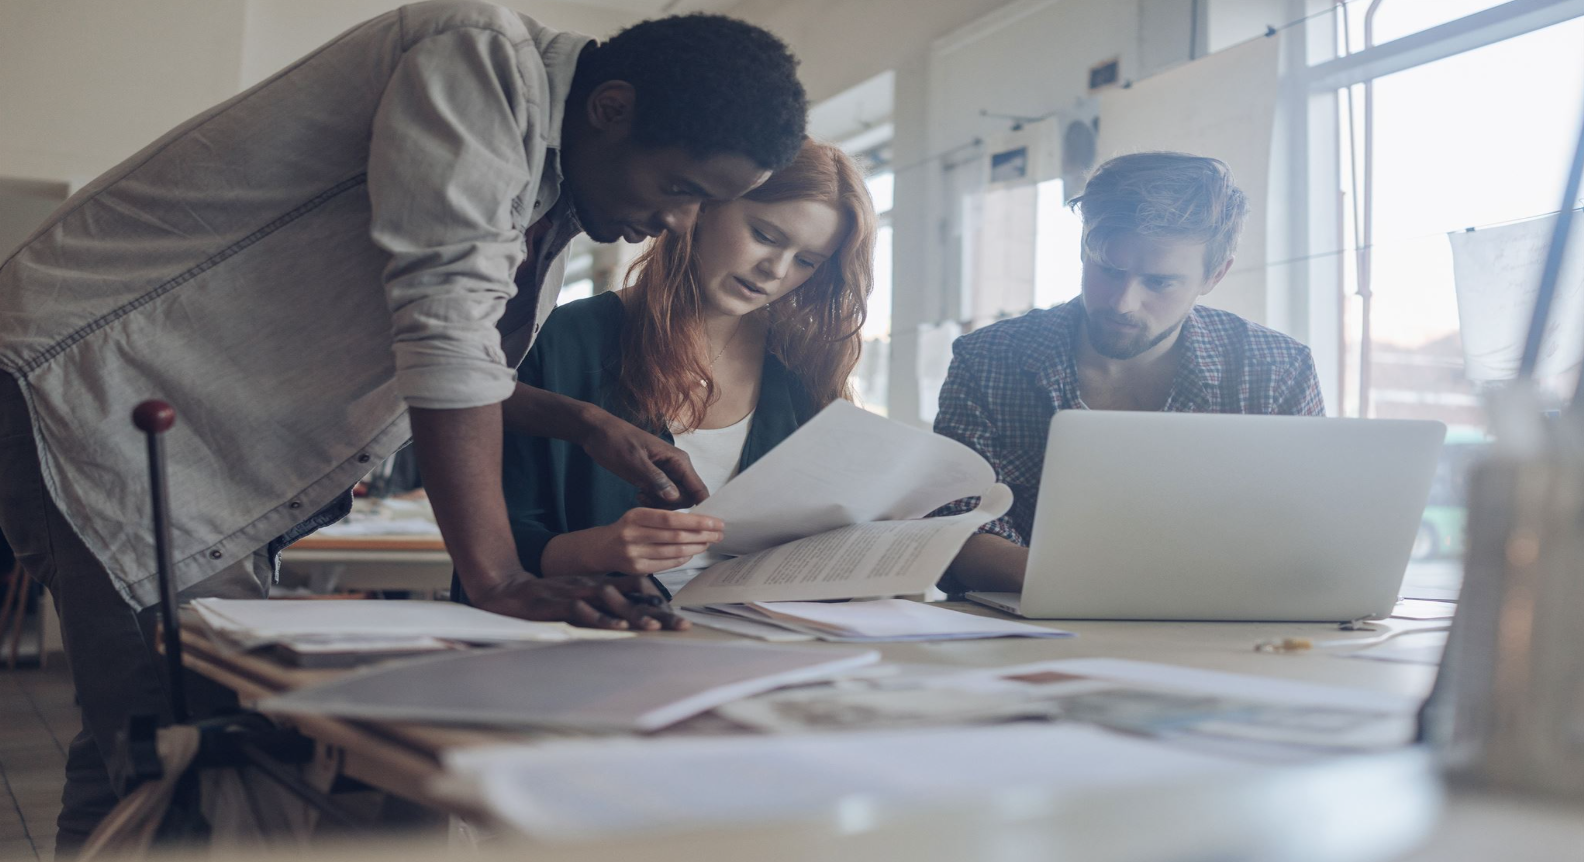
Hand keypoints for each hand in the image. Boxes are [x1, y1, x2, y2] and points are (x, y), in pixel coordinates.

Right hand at [470, 571, 690, 630]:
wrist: (514, 591)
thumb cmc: (554, 595)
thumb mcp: (585, 593)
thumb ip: (609, 600)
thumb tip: (638, 613)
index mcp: (604, 584)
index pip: (639, 591)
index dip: (660, 604)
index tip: (680, 618)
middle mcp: (596, 586)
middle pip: (635, 599)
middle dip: (659, 613)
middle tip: (682, 625)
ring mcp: (580, 593)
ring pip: (613, 603)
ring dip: (635, 614)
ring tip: (655, 625)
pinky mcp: (562, 604)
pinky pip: (585, 612)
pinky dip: (601, 619)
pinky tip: (616, 626)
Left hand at [580, 413, 709, 508]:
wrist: (597, 433)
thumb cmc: (615, 440)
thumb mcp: (634, 460)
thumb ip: (655, 478)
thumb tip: (674, 497)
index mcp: (678, 460)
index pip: (699, 489)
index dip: (700, 507)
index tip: (685, 521)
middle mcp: (677, 468)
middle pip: (688, 498)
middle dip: (671, 506)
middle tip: (648, 500)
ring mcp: (666, 474)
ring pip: (675, 499)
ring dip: (660, 504)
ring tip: (641, 496)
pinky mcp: (655, 479)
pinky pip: (663, 497)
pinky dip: (653, 501)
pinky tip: (639, 495)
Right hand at [586, 508, 724, 574]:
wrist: (601, 548)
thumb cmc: (627, 529)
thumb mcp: (639, 516)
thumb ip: (664, 517)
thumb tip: (698, 521)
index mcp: (636, 516)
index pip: (672, 519)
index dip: (696, 522)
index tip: (715, 522)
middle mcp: (633, 535)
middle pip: (676, 536)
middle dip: (702, 535)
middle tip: (718, 534)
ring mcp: (634, 554)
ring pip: (674, 551)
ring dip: (696, 547)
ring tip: (709, 543)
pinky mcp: (637, 569)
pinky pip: (667, 564)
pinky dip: (683, 558)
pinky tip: (692, 553)